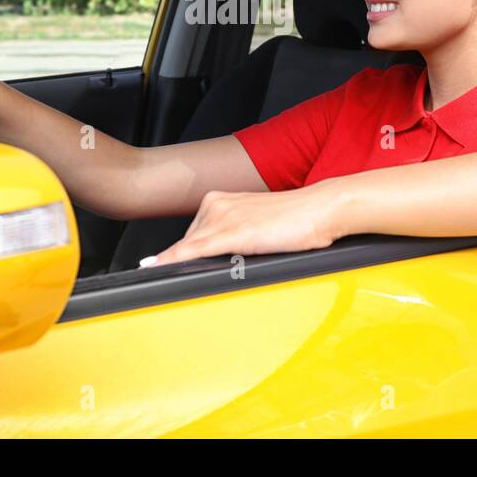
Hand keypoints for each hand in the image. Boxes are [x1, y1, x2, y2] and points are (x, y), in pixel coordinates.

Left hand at [143, 186, 338, 266]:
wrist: (320, 209)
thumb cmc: (298, 219)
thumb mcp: (257, 224)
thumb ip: (237, 234)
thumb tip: (224, 257)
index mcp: (222, 200)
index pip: (191, 232)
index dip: (177, 252)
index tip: (157, 264)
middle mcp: (218, 204)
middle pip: (187, 241)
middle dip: (179, 260)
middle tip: (165, 276)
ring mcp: (224, 217)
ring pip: (186, 246)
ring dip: (172, 263)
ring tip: (156, 275)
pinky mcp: (233, 232)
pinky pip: (194, 249)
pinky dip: (174, 259)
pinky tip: (159, 267)